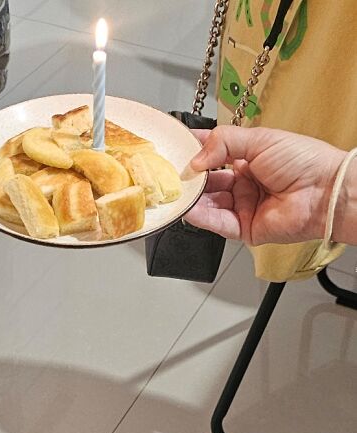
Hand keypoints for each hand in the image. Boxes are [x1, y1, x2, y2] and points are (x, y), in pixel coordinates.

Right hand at [185, 126, 346, 245]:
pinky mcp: (244, 229)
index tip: (176, 148)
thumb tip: (196, 158)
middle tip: (172, 173)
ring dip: (193, 198)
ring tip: (177, 191)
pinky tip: (189, 208)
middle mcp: (244, 185)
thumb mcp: (260, 140)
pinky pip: (217, 223)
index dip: (195, 152)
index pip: (215, 155)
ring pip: (209, 204)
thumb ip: (224, 143)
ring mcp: (243, 207)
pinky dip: (201, 217)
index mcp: (249, 160)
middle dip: (190, 178)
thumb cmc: (303, 161)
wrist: (324, 191)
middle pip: (208, 182)